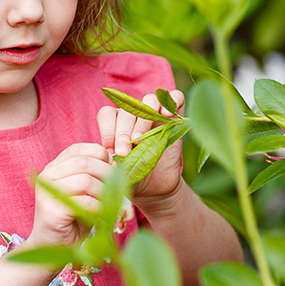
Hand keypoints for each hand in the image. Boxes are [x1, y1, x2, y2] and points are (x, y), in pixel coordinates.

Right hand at [28, 143, 111, 247]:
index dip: (101, 156)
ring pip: (86, 181)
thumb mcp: (85, 193)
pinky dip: (99, 209)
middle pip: (84, 163)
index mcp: (54, 167)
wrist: (52, 248)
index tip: (112, 170)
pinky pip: (85, 202)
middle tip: (116, 189)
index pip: (80, 149)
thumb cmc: (73, 220)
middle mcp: (47, 176)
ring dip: (104, 193)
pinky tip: (100, 216)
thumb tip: (116, 163)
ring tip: (107, 205)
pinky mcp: (51, 210)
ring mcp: (47, 192)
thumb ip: (95, 176)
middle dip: (107, 174)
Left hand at [97, 90, 184, 206]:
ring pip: (149, 100)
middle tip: (125, 152)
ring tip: (140, 140)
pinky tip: (166, 115)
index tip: (112, 152)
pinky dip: (172, 101)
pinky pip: (176, 97)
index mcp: (115, 123)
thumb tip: (108, 151)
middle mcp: (134, 115)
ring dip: (143, 120)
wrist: (153, 188)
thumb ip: (111, 158)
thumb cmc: (130, 176)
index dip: (108, 131)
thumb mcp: (117, 169)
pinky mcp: (175, 117)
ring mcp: (156, 114)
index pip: (107, 114)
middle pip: (127, 110)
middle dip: (123, 132)